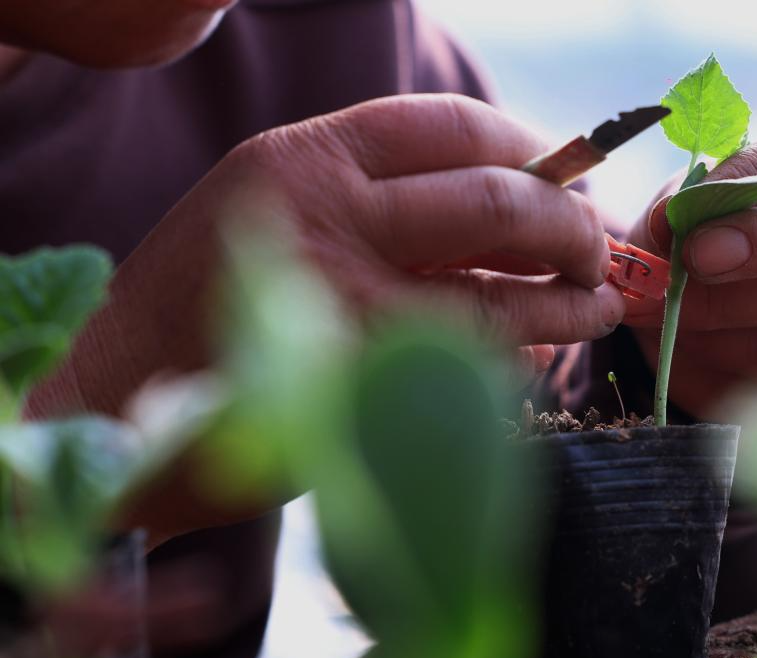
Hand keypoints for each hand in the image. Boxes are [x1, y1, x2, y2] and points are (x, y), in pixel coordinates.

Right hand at [29, 94, 624, 545]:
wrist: (119, 394)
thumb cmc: (202, 300)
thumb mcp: (280, 211)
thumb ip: (382, 200)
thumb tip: (514, 204)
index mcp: (307, 159)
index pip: (452, 125)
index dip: (531, 147)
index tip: (566, 174)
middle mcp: (328, 218)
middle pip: (495, 199)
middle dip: (569, 224)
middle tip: (594, 248)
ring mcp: (346, 308)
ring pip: (501, 291)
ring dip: (569, 295)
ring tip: (598, 301)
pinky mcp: (362, 392)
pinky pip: (476, 365)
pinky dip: (524, 353)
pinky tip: (540, 350)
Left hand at [624, 108, 756, 419]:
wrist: (719, 321)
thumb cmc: (712, 238)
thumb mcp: (692, 208)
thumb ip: (683, 206)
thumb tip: (670, 219)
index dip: (755, 171)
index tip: (692, 203)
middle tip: (694, 259)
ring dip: (733, 308)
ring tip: (673, 312)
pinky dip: (740, 355)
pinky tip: (699, 347)